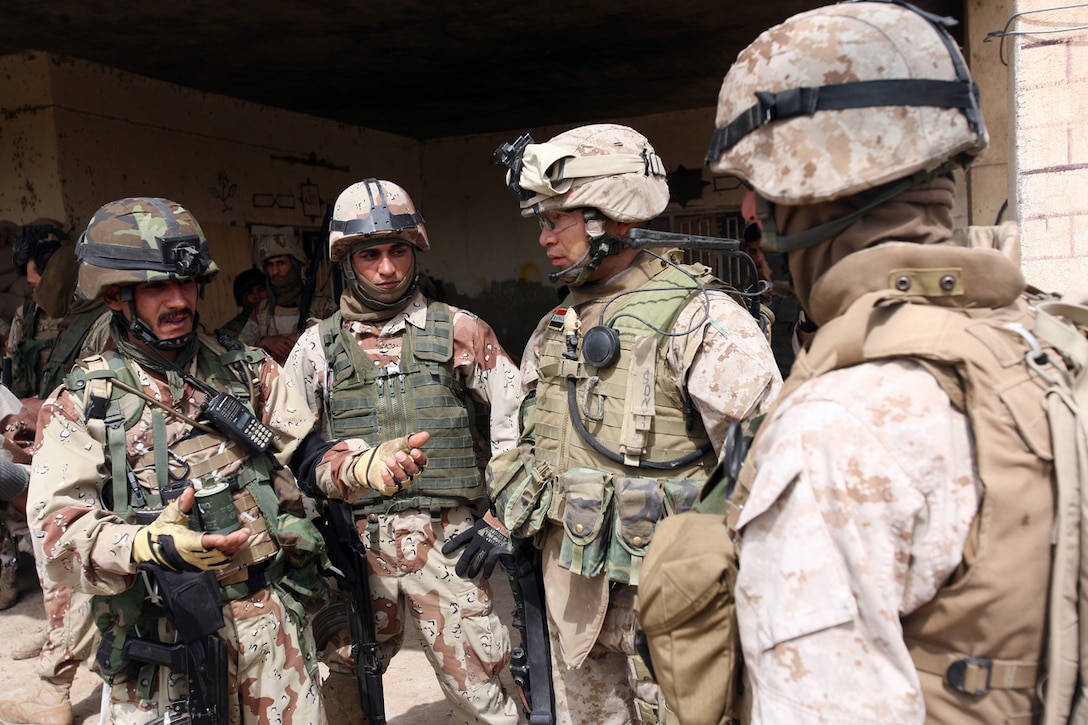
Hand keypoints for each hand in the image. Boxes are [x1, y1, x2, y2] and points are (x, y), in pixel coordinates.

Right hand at [132, 487, 249, 570]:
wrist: (151, 549)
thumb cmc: (162, 531)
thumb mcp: (169, 516)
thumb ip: (181, 504)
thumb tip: (190, 491)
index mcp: (184, 542)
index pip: (202, 542)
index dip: (215, 541)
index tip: (227, 538)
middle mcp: (192, 555)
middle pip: (216, 551)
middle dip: (232, 542)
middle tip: (245, 533)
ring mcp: (197, 562)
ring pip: (219, 559)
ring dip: (232, 549)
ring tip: (243, 538)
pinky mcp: (200, 565)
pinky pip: (217, 564)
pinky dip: (228, 556)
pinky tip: (235, 547)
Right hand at [258, 333, 297, 363]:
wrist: (266, 341)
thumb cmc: (274, 338)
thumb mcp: (281, 335)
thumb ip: (288, 335)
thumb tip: (295, 334)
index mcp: (283, 339)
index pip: (291, 343)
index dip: (295, 346)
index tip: (298, 348)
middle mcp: (281, 343)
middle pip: (289, 348)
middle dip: (293, 351)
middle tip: (297, 353)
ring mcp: (278, 347)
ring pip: (286, 352)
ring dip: (290, 354)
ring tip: (293, 355)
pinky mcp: (276, 351)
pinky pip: (282, 354)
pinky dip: (285, 356)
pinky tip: (287, 356)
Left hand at [351, 431, 429, 496]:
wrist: (373, 460)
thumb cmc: (391, 451)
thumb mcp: (401, 443)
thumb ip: (414, 440)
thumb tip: (426, 434)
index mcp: (416, 463)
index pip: (422, 462)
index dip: (419, 457)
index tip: (414, 451)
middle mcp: (411, 474)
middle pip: (413, 471)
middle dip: (406, 462)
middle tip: (398, 454)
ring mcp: (401, 482)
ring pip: (403, 478)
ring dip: (396, 469)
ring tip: (388, 459)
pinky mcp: (391, 487)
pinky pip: (391, 485)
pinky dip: (387, 478)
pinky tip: (383, 469)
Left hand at [441, 512, 510, 578]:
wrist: (509, 518)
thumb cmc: (496, 518)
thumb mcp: (483, 521)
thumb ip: (478, 527)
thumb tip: (473, 529)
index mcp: (475, 530)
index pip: (460, 539)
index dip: (452, 545)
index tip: (444, 552)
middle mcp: (479, 539)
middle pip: (468, 553)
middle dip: (462, 563)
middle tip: (458, 572)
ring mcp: (488, 545)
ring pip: (478, 560)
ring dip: (474, 569)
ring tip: (470, 576)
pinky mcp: (497, 549)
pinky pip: (491, 562)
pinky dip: (488, 569)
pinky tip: (486, 576)